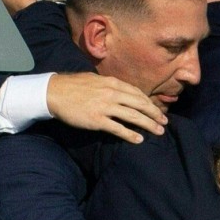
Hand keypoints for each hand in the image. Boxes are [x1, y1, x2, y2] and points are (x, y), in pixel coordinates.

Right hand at [46, 73, 166, 143]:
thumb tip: (123, 92)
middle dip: (155, 114)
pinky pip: (118, 128)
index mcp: (113, 83)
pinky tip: (139, 140)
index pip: (137, 93)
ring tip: (159, 132)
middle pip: (140, 104)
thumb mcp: (95, 79)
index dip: (150, 103)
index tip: (157, 110)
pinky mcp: (97, 120)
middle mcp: (112, 94)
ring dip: (149, 125)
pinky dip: (130, 135)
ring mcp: (105, 107)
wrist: (54, 93)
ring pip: (133, 116)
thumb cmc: (73, 86)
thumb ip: (110, 85)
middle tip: (165, 122)